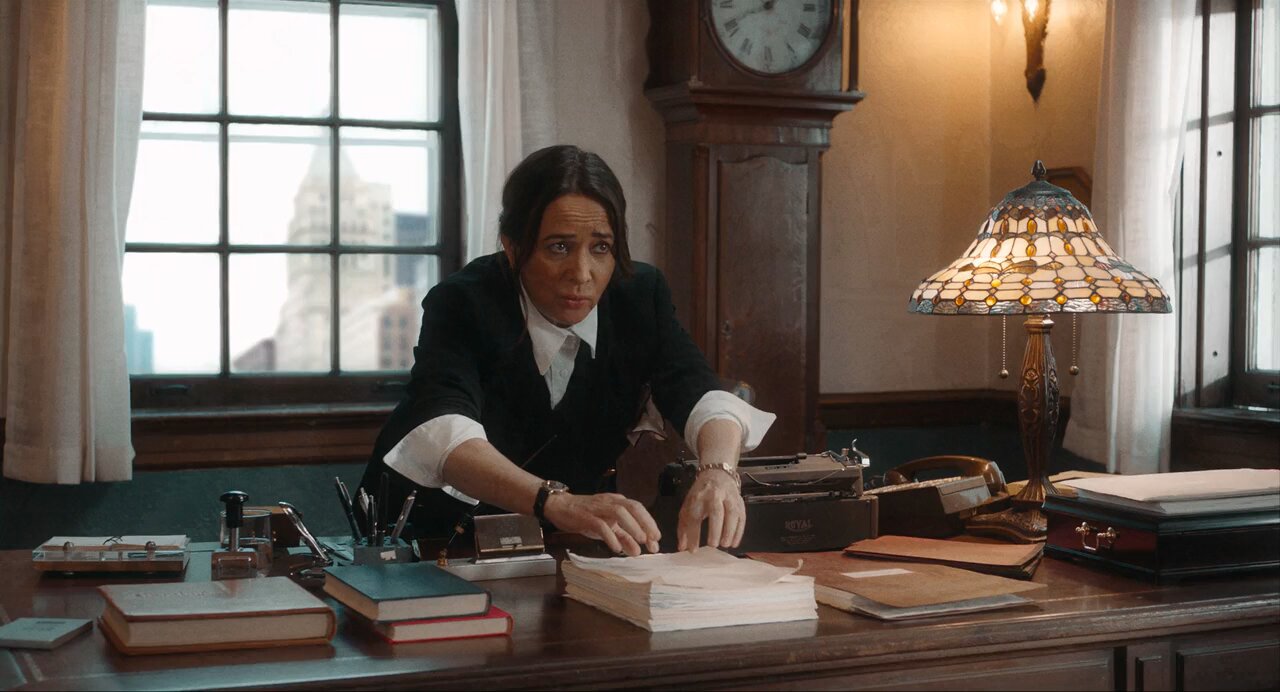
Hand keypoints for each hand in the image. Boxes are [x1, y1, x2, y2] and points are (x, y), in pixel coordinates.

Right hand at [542, 492, 660, 556]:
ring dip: (632, 526)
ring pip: (619, 512)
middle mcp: (610, 502)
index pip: (638, 509)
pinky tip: (615, 548)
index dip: (649, 523)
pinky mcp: (586, 516)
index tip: (657, 539)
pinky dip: (610, 536)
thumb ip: (623, 537)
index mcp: (617, 502)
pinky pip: (600, 525)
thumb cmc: (585, 516)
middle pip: (633, 507)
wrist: (560, 506)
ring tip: (640, 541)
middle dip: (646, 523)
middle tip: (653, 540)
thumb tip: (638, 551)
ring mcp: (598, 508)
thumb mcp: (607, 527)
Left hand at [677, 469, 744, 550]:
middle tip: (713, 545)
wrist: (717, 474)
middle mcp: (714, 495)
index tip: (693, 549)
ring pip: (732, 513)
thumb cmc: (700, 494)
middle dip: (715, 529)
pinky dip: (739, 531)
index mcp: (698, 497)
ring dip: (730, 531)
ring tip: (725, 544)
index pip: (694, 517)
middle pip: (716, 512)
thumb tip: (683, 547)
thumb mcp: (687, 506)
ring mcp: (728, 497)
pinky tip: (735, 542)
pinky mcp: (739, 501)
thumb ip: (684, 527)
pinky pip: (742, 516)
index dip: (693, 534)